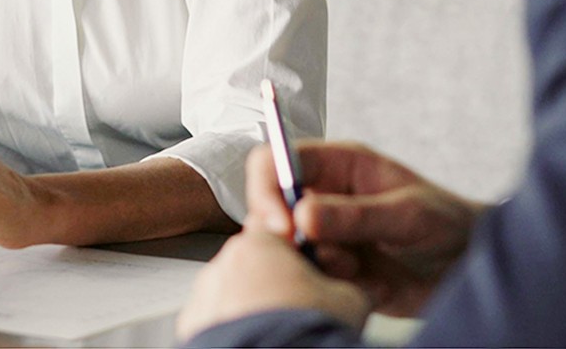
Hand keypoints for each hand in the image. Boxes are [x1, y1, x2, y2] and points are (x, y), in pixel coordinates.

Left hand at [176, 229, 370, 340]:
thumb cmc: (308, 332)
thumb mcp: (349, 302)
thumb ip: (358, 284)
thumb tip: (372, 286)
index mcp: (260, 242)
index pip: (280, 228)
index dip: (302, 249)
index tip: (318, 272)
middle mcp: (224, 263)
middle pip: (257, 265)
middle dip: (279, 284)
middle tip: (305, 312)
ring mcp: (205, 296)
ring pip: (236, 295)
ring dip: (256, 308)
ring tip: (284, 335)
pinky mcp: (193, 326)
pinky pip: (218, 322)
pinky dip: (237, 331)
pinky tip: (259, 345)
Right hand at [245, 141, 485, 316]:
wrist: (474, 269)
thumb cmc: (449, 223)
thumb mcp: (409, 213)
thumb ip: (356, 215)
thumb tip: (302, 214)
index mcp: (338, 165)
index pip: (279, 160)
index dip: (269, 188)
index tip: (281, 224)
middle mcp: (324, 196)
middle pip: (271, 205)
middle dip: (283, 233)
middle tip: (314, 255)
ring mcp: (327, 234)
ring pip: (287, 246)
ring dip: (314, 263)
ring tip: (357, 271)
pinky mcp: (334, 269)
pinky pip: (312, 277)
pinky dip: (331, 286)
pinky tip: (368, 286)